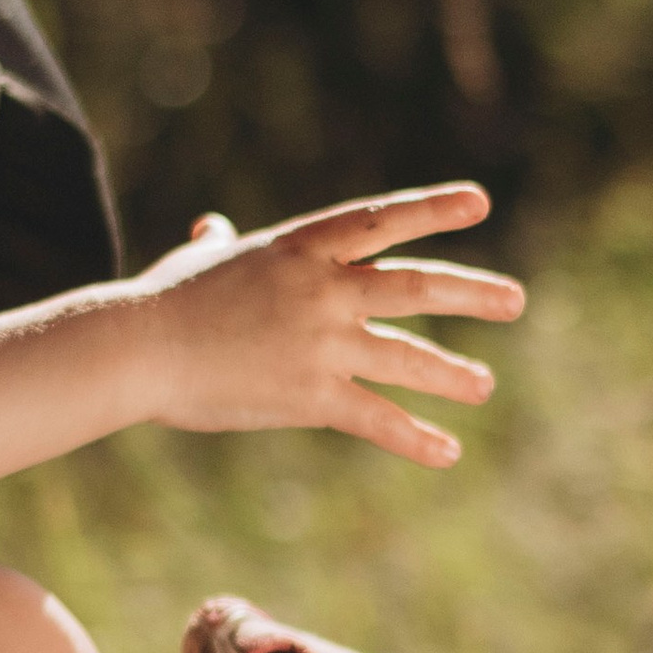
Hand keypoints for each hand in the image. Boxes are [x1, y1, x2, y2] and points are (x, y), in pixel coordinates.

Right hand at [133, 183, 523, 465]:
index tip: (479, 201)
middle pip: (414, 286)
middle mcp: (322, 288)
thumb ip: (219, 245)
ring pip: (407, 357)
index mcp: (300, 247)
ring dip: (452, 373)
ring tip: (485, 387)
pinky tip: (448, 452)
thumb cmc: (160, 304)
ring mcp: (321, 340)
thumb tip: (213, 228)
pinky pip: (377, 417)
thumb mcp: (198, 263)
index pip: (380, 219)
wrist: (137, 349)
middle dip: (471, 293)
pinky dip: (416, 438)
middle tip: (516, 300)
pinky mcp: (311, 393)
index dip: (432, 208)